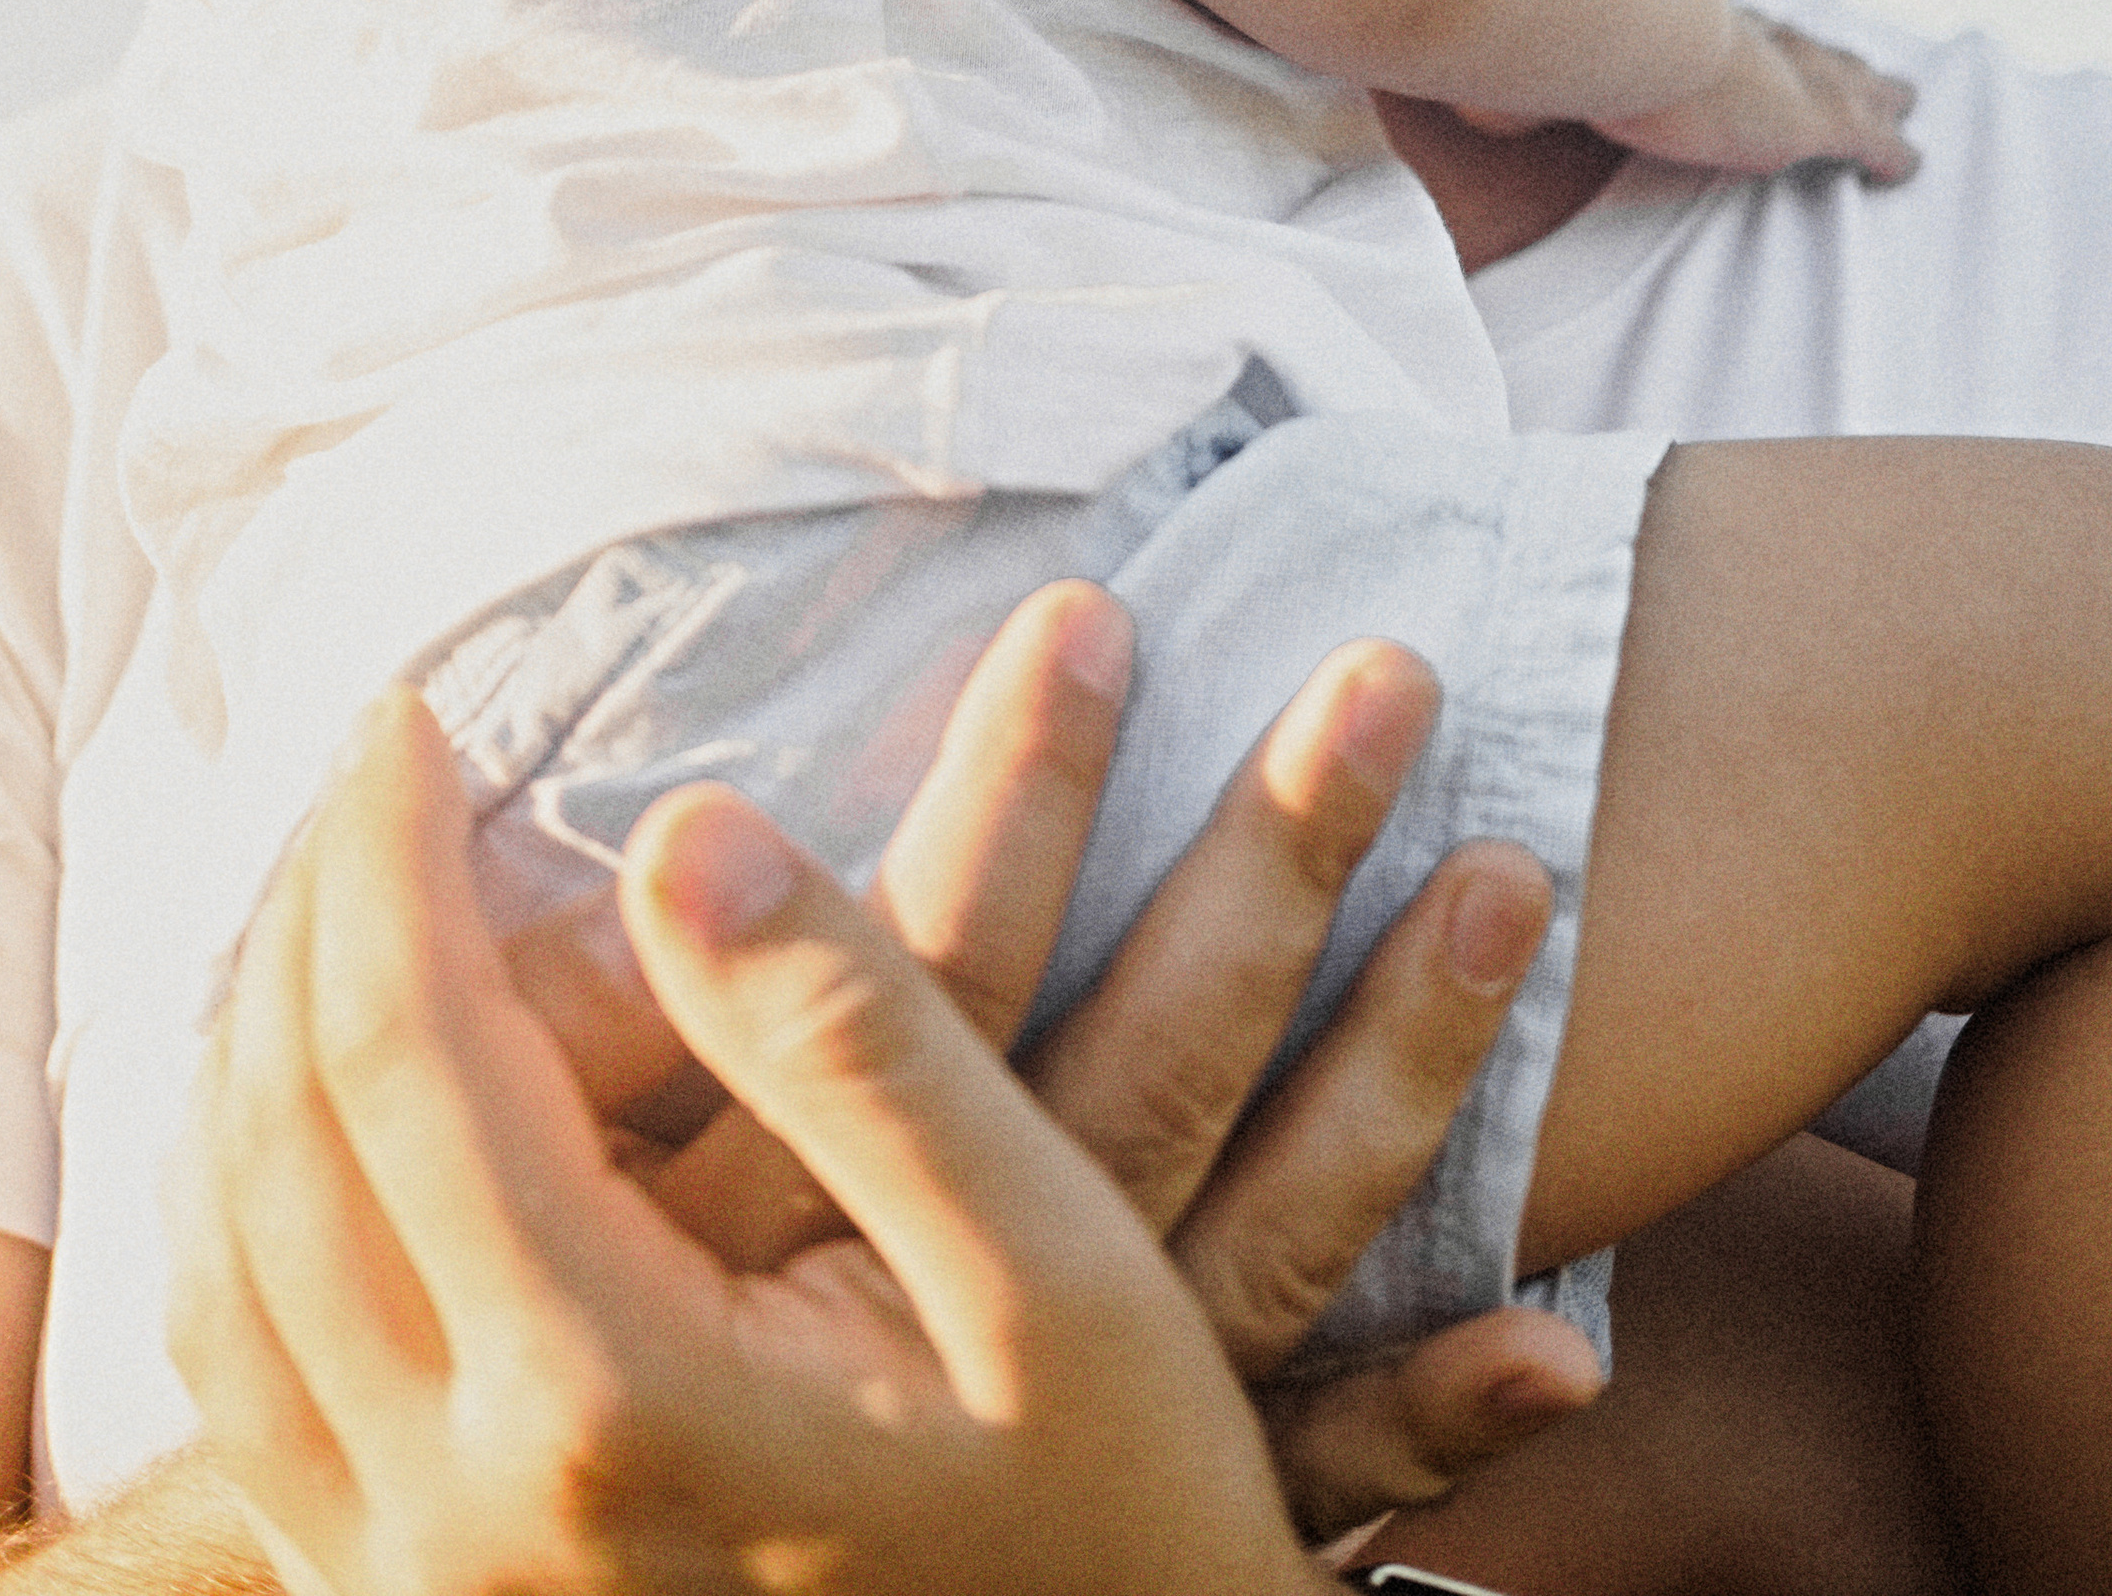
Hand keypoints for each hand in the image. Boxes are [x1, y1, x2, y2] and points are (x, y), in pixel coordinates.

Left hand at [173, 686, 1337, 1595]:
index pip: (407, 1048)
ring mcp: (420, 1592)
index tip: (411, 712)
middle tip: (369, 779)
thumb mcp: (1052, 1260)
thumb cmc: (1110, 1505)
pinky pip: (243, 1395)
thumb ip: (861, 1037)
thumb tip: (678, 827)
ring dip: (251, 1062)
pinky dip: (241, 1218)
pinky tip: (319, 1129)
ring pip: (220, 1274)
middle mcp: (467, 1510)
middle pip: (280, 1142)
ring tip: (334, 916)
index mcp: (610, 1391)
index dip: (391, 851)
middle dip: (308, 921)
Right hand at [510, 589, 1599, 1530]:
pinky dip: (1426, 1414)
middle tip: (1392, 667)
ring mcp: (1091, 1429)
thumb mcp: (549, 1195)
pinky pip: (1311, 1478)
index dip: (1025, 789)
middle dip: (1269, 860)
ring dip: (1405, 1065)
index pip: (943, 971)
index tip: (1104, 606)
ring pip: (1270, 1232)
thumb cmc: (546, 1388)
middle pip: (1149, 1064)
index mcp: (822, 1209)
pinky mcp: (1152, 1518)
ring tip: (1519, 874)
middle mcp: (972, 1314)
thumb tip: (655, 818)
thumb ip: (592, 1029)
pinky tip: (1564, 1354)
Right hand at [1602, 11, 1918, 185]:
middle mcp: (1762, 41)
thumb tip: (1511, 97)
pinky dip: (1891, 154)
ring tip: (1905, 99)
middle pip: (1818, 51)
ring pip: (1859, 85)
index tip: (1782, 46)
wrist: (1640, 26)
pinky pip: (1872, 139)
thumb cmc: (1604, 39)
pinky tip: (1908, 168)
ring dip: (1883, 95)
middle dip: (1844, 63)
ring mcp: (1797, 76)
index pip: (1758, 33)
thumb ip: (1579, 72)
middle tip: (1868, 74)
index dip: (1777, 44)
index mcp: (1715, 25)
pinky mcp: (1821, 119)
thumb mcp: (1594, 54)